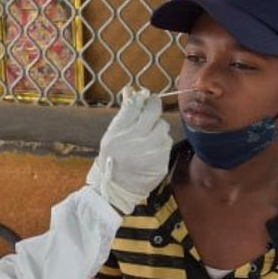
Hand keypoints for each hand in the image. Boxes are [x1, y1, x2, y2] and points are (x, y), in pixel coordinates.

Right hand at [86, 85, 172, 213]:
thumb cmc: (113, 158)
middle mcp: (134, 140)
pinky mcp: (161, 159)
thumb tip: (130, 90)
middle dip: (153, 105)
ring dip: (158, 126)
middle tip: (152, 105)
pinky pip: (166, 141)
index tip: (143, 96)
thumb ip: (123, 114)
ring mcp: (150, 150)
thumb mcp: (111, 135)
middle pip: (152, 112)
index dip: (141, 98)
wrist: (118, 187)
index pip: (134, 106)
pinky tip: (153, 146)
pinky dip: (161, 141)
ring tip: (149, 133)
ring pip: (162, 126)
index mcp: (118, 133)